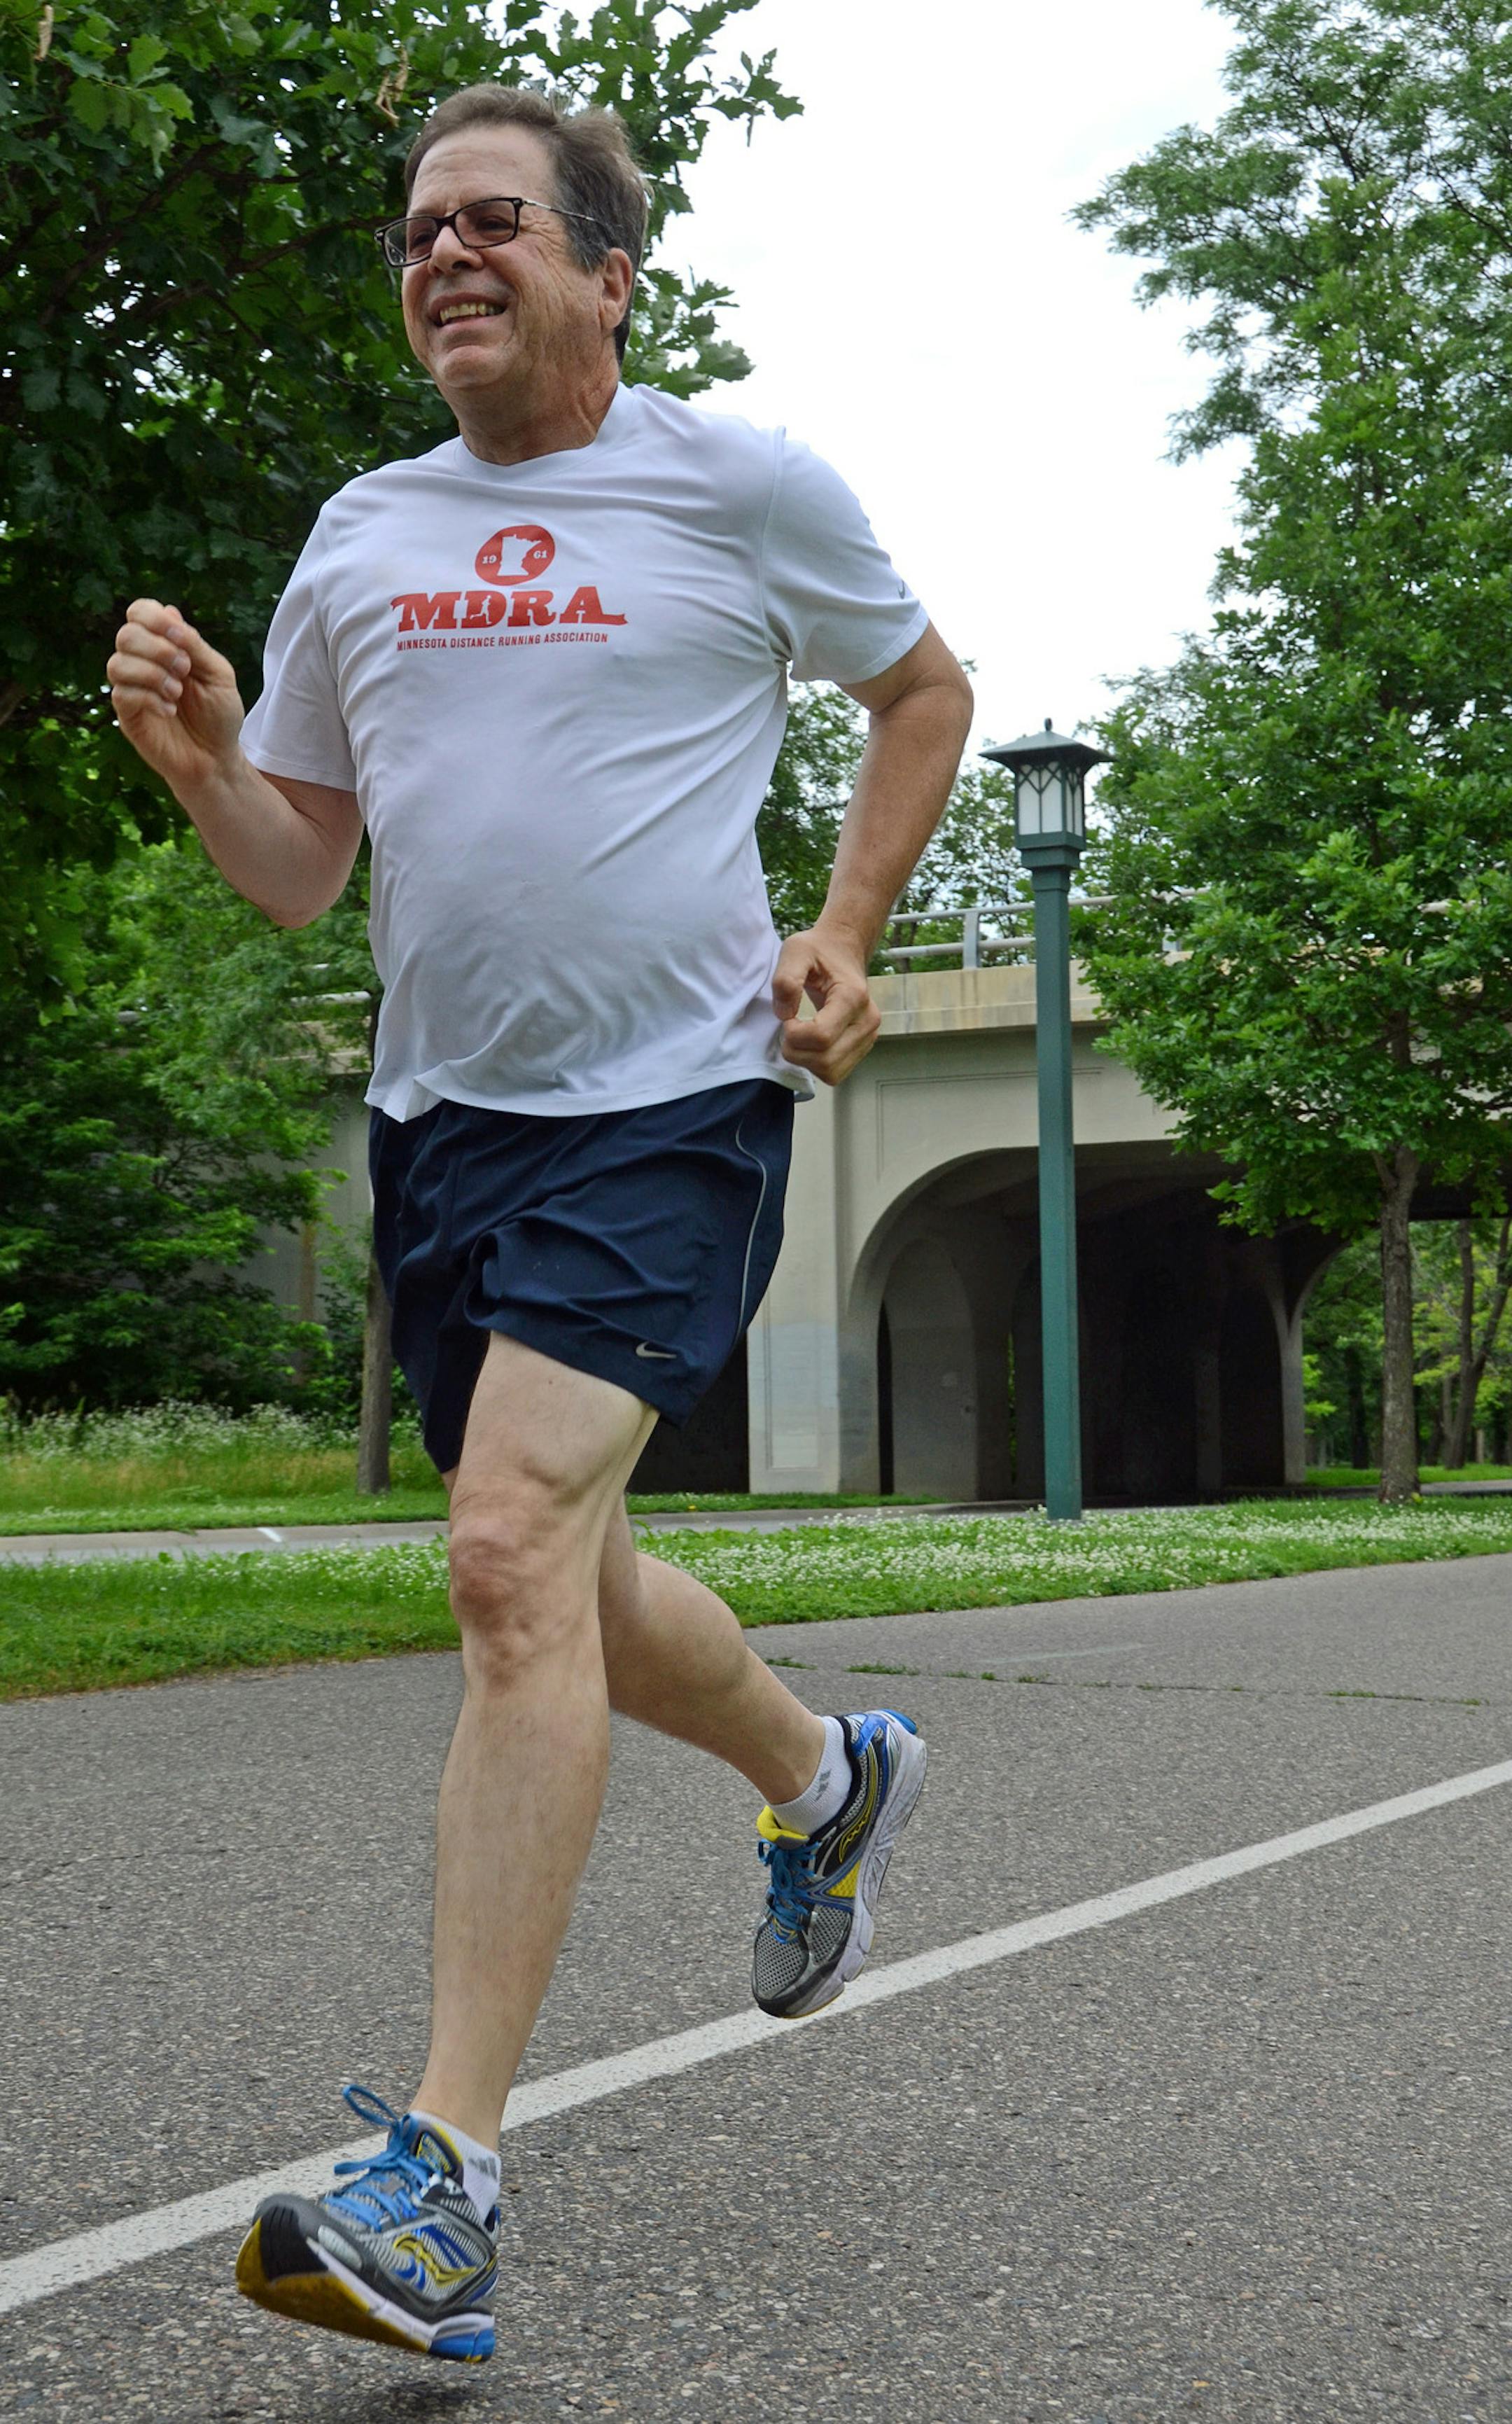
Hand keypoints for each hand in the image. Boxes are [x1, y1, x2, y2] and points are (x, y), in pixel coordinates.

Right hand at [107, 599, 244, 798]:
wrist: (217, 758)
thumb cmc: (219, 715)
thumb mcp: (218, 674)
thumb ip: (194, 644)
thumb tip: (169, 611)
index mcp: (164, 645)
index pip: (139, 612)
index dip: (153, 617)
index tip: (181, 638)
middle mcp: (142, 662)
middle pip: (126, 634)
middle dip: (158, 649)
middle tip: (184, 669)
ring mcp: (131, 688)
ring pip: (116, 664)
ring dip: (152, 674)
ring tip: (177, 693)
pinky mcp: (126, 714)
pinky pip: (121, 693)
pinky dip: (149, 698)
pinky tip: (169, 710)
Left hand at [772, 928, 881, 1085]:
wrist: (843, 949)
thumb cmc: (818, 950)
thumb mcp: (795, 951)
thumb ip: (785, 979)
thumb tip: (785, 1014)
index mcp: (853, 997)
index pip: (821, 1036)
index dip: (794, 1034)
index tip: (786, 1017)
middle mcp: (868, 1020)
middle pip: (826, 1060)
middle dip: (796, 1052)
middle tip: (788, 1029)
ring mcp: (869, 1036)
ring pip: (832, 1072)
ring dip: (806, 1061)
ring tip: (799, 1036)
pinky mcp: (863, 1047)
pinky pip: (836, 1072)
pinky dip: (816, 1064)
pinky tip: (809, 1043)